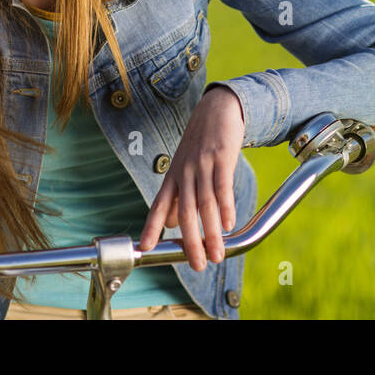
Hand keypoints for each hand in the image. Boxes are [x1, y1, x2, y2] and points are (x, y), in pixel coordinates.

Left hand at [137, 85, 244, 271]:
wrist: (217, 109)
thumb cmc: (200, 143)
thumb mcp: (184, 167)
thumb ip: (177, 196)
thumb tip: (170, 224)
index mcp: (173, 177)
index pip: (159, 206)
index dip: (151, 227)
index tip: (145, 248)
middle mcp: (184, 172)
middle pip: (184, 212)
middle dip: (189, 242)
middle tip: (196, 265)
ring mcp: (202, 165)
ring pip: (205, 204)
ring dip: (210, 233)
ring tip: (216, 255)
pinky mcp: (222, 157)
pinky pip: (223, 186)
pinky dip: (225, 207)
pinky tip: (229, 225)